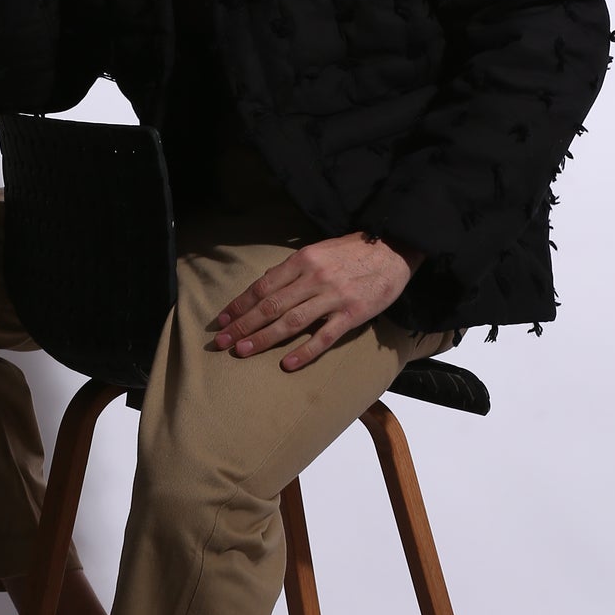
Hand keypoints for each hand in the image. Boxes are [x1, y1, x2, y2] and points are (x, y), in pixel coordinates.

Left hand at [213, 233, 425, 371]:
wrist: (393, 250)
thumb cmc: (352, 252)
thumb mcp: (319, 251)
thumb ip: (294, 270)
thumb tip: (265, 289)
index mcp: (303, 260)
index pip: (263, 286)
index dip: (239, 304)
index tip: (221, 320)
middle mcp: (314, 278)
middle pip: (270, 305)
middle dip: (242, 325)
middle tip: (221, 342)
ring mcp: (333, 297)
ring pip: (290, 322)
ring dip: (263, 338)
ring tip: (242, 352)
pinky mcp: (352, 314)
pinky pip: (324, 337)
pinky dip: (304, 352)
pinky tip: (287, 364)